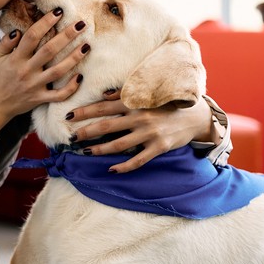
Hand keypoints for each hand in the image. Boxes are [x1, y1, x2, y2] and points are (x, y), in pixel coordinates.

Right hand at [0, 9, 88, 138]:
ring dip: (73, 58)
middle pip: (49, 50)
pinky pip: (58, 95)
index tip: (58, 12)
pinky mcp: (40, 98)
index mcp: (16, 58)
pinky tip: (80, 77)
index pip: (32, 36)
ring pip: (58, 71)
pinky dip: (70, 87)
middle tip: (81, 24)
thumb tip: (19, 30)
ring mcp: (35, 86)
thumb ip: (6, 42)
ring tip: (87, 46)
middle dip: (66, 36)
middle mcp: (26, 71)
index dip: (45, 22)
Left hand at [66, 90, 213, 172]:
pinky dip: (123, 166)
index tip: (68, 116)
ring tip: (86, 152)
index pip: (103, 106)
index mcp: (135, 103)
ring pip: (118, 145)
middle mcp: (140, 117)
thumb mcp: (147, 95)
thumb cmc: (166, 105)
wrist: (195, 116)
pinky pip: (137, 160)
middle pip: (106, 126)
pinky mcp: (159, 147)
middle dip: (86, 132)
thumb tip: (103, 95)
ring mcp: (150, 133)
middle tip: (72, 137)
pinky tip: (111, 169)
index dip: (84, 111)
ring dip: (99, 150)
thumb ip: (124, 94)